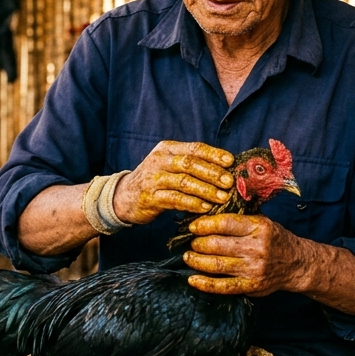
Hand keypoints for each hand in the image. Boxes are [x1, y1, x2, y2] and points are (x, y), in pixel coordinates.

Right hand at [112, 141, 234, 225]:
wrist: (123, 197)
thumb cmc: (155, 180)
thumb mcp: (169, 165)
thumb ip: (191, 164)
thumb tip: (225, 168)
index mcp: (167, 149)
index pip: (194, 148)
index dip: (214, 154)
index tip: (231, 162)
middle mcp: (159, 161)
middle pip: (190, 164)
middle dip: (212, 173)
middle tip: (229, 182)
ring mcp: (153, 179)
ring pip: (184, 182)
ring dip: (206, 190)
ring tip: (222, 197)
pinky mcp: (150, 198)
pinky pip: (175, 199)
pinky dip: (192, 204)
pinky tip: (205, 208)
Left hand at [183, 214, 306, 296]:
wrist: (297, 263)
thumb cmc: (274, 239)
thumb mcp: (262, 221)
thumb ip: (239, 218)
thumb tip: (208, 211)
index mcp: (259, 227)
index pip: (224, 223)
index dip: (204, 224)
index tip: (193, 226)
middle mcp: (256, 248)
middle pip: (216, 244)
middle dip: (198, 243)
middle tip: (191, 242)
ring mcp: (253, 268)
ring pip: (216, 265)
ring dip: (197, 261)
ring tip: (188, 257)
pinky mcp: (251, 286)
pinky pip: (223, 287)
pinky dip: (205, 284)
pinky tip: (192, 279)